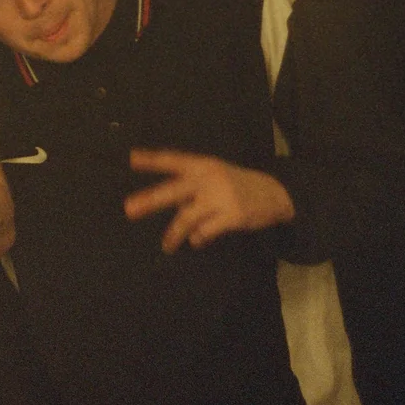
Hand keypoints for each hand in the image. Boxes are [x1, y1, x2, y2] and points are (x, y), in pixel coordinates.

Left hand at [125, 149, 294, 253]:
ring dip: (173, 234)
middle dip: (150, 200)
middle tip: (129, 209)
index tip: (132, 158)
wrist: (275, 192)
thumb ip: (191, 188)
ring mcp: (221, 197)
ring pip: (186, 218)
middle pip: (174, 190)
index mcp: (203, 165)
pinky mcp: (232, 216)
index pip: (173, 160)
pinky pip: (205, 232)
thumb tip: (168, 209)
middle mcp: (209, 179)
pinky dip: (198, 238)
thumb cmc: (236, 184)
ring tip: (167, 246)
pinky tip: (197, 241)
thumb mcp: (215, 174)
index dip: (152, 160)